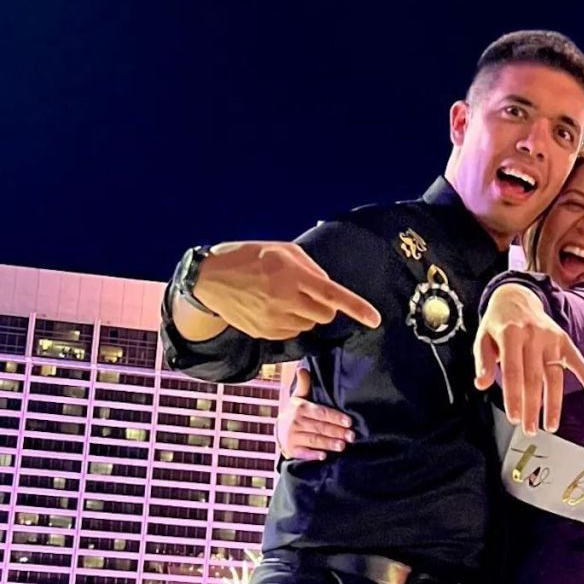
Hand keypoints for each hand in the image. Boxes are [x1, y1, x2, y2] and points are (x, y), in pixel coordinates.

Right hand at [190, 241, 381, 340]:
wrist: (208, 279)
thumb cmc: (249, 257)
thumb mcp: (282, 250)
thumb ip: (311, 268)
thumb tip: (329, 288)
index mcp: (291, 275)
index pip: (332, 294)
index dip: (356, 307)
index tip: (375, 319)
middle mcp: (284, 299)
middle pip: (325, 315)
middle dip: (324, 306)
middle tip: (306, 292)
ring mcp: (274, 319)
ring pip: (310, 325)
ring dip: (305, 313)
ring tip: (282, 296)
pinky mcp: (265, 333)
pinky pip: (292, 332)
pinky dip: (290, 322)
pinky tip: (271, 308)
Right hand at [276, 367, 354, 459]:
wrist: (279, 430)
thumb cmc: (296, 413)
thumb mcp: (299, 397)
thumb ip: (304, 384)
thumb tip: (303, 368)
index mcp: (300, 408)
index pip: (321, 412)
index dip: (335, 417)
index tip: (349, 422)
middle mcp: (295, 422)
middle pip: (320, 427)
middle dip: (336, 432)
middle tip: (351, 436)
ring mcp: (293, 437)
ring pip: (313, 440)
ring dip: (328, 443)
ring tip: (342, 446)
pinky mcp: (292, 449)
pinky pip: (303, 453)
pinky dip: (313, 455)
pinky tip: (324, 456)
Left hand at [473, 284, 583, 434]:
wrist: (516, 298)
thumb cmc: (498, 324)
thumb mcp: (482, 338)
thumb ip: (482, 361)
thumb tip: (481, 384)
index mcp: (510, 335)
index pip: (513, 372)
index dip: (514, 396)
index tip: (514, 418)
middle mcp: (533, 336)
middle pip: (534, 378)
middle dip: (533, 407)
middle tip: (530, 429)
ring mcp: (551, 338)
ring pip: (555, 376)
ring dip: (554, 403)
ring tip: (551, 426)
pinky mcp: (563, 340)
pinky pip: (577, 360)